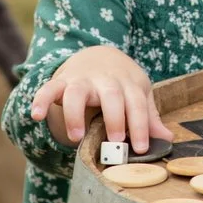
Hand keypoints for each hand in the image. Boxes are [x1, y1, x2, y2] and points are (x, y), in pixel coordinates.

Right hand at [28, 44, 161, 152]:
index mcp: (128, 83)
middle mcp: (105, 80)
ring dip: (76, 114)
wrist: (99, 55)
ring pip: (77, 92)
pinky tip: (35, 115)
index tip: (142, 148)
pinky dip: (40, 100)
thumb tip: (168, 140)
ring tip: (77, 137)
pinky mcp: (62, 82)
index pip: (137, 103)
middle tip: (115, 142)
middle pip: (111, 95)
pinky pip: (48, 88)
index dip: (141, 125)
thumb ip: (149, 117)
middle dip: (114, 118)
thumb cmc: (122, 82)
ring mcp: (82, 80)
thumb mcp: (139, 94)